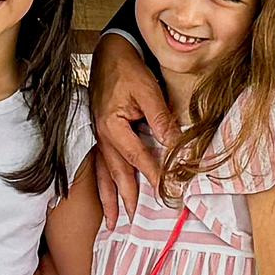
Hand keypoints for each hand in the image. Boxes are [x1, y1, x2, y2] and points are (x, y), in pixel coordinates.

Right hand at [90, 32, 172, 221]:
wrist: (110, 52)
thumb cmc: (127, 69)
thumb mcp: (147, 92)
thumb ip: (160, 120)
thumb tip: (175, 144)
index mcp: (112, 126)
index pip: (137, 158)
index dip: (154, 176)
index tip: (168, 193)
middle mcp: (102, 136)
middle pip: (116, 173)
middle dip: (125, 198)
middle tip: (132, 221)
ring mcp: (98, 137)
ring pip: (104, 173)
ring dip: (109, 198)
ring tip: (112, 221)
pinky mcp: (100, 134)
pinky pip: (100, 165)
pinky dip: (103, 183)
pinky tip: (106, 194)